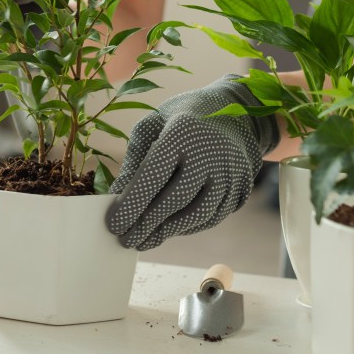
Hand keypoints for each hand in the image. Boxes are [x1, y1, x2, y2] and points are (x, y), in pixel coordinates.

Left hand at [105, 76, 278, 250]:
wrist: (235, 112)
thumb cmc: (182, 118)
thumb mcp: (152, 125)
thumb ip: (135, 160)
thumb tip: (118, 199)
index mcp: (183, 132)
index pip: (154, 174)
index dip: (132, 203)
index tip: (113, 224)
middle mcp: (211, 154)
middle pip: (176, 199)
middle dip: (147, 225)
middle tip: (124, 240)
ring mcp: (230, 173)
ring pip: (196, 214)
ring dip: (166, 233)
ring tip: (142, 241)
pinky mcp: (240, 189)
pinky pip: (211, 216)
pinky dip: (186, 227)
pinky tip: (166, 231)